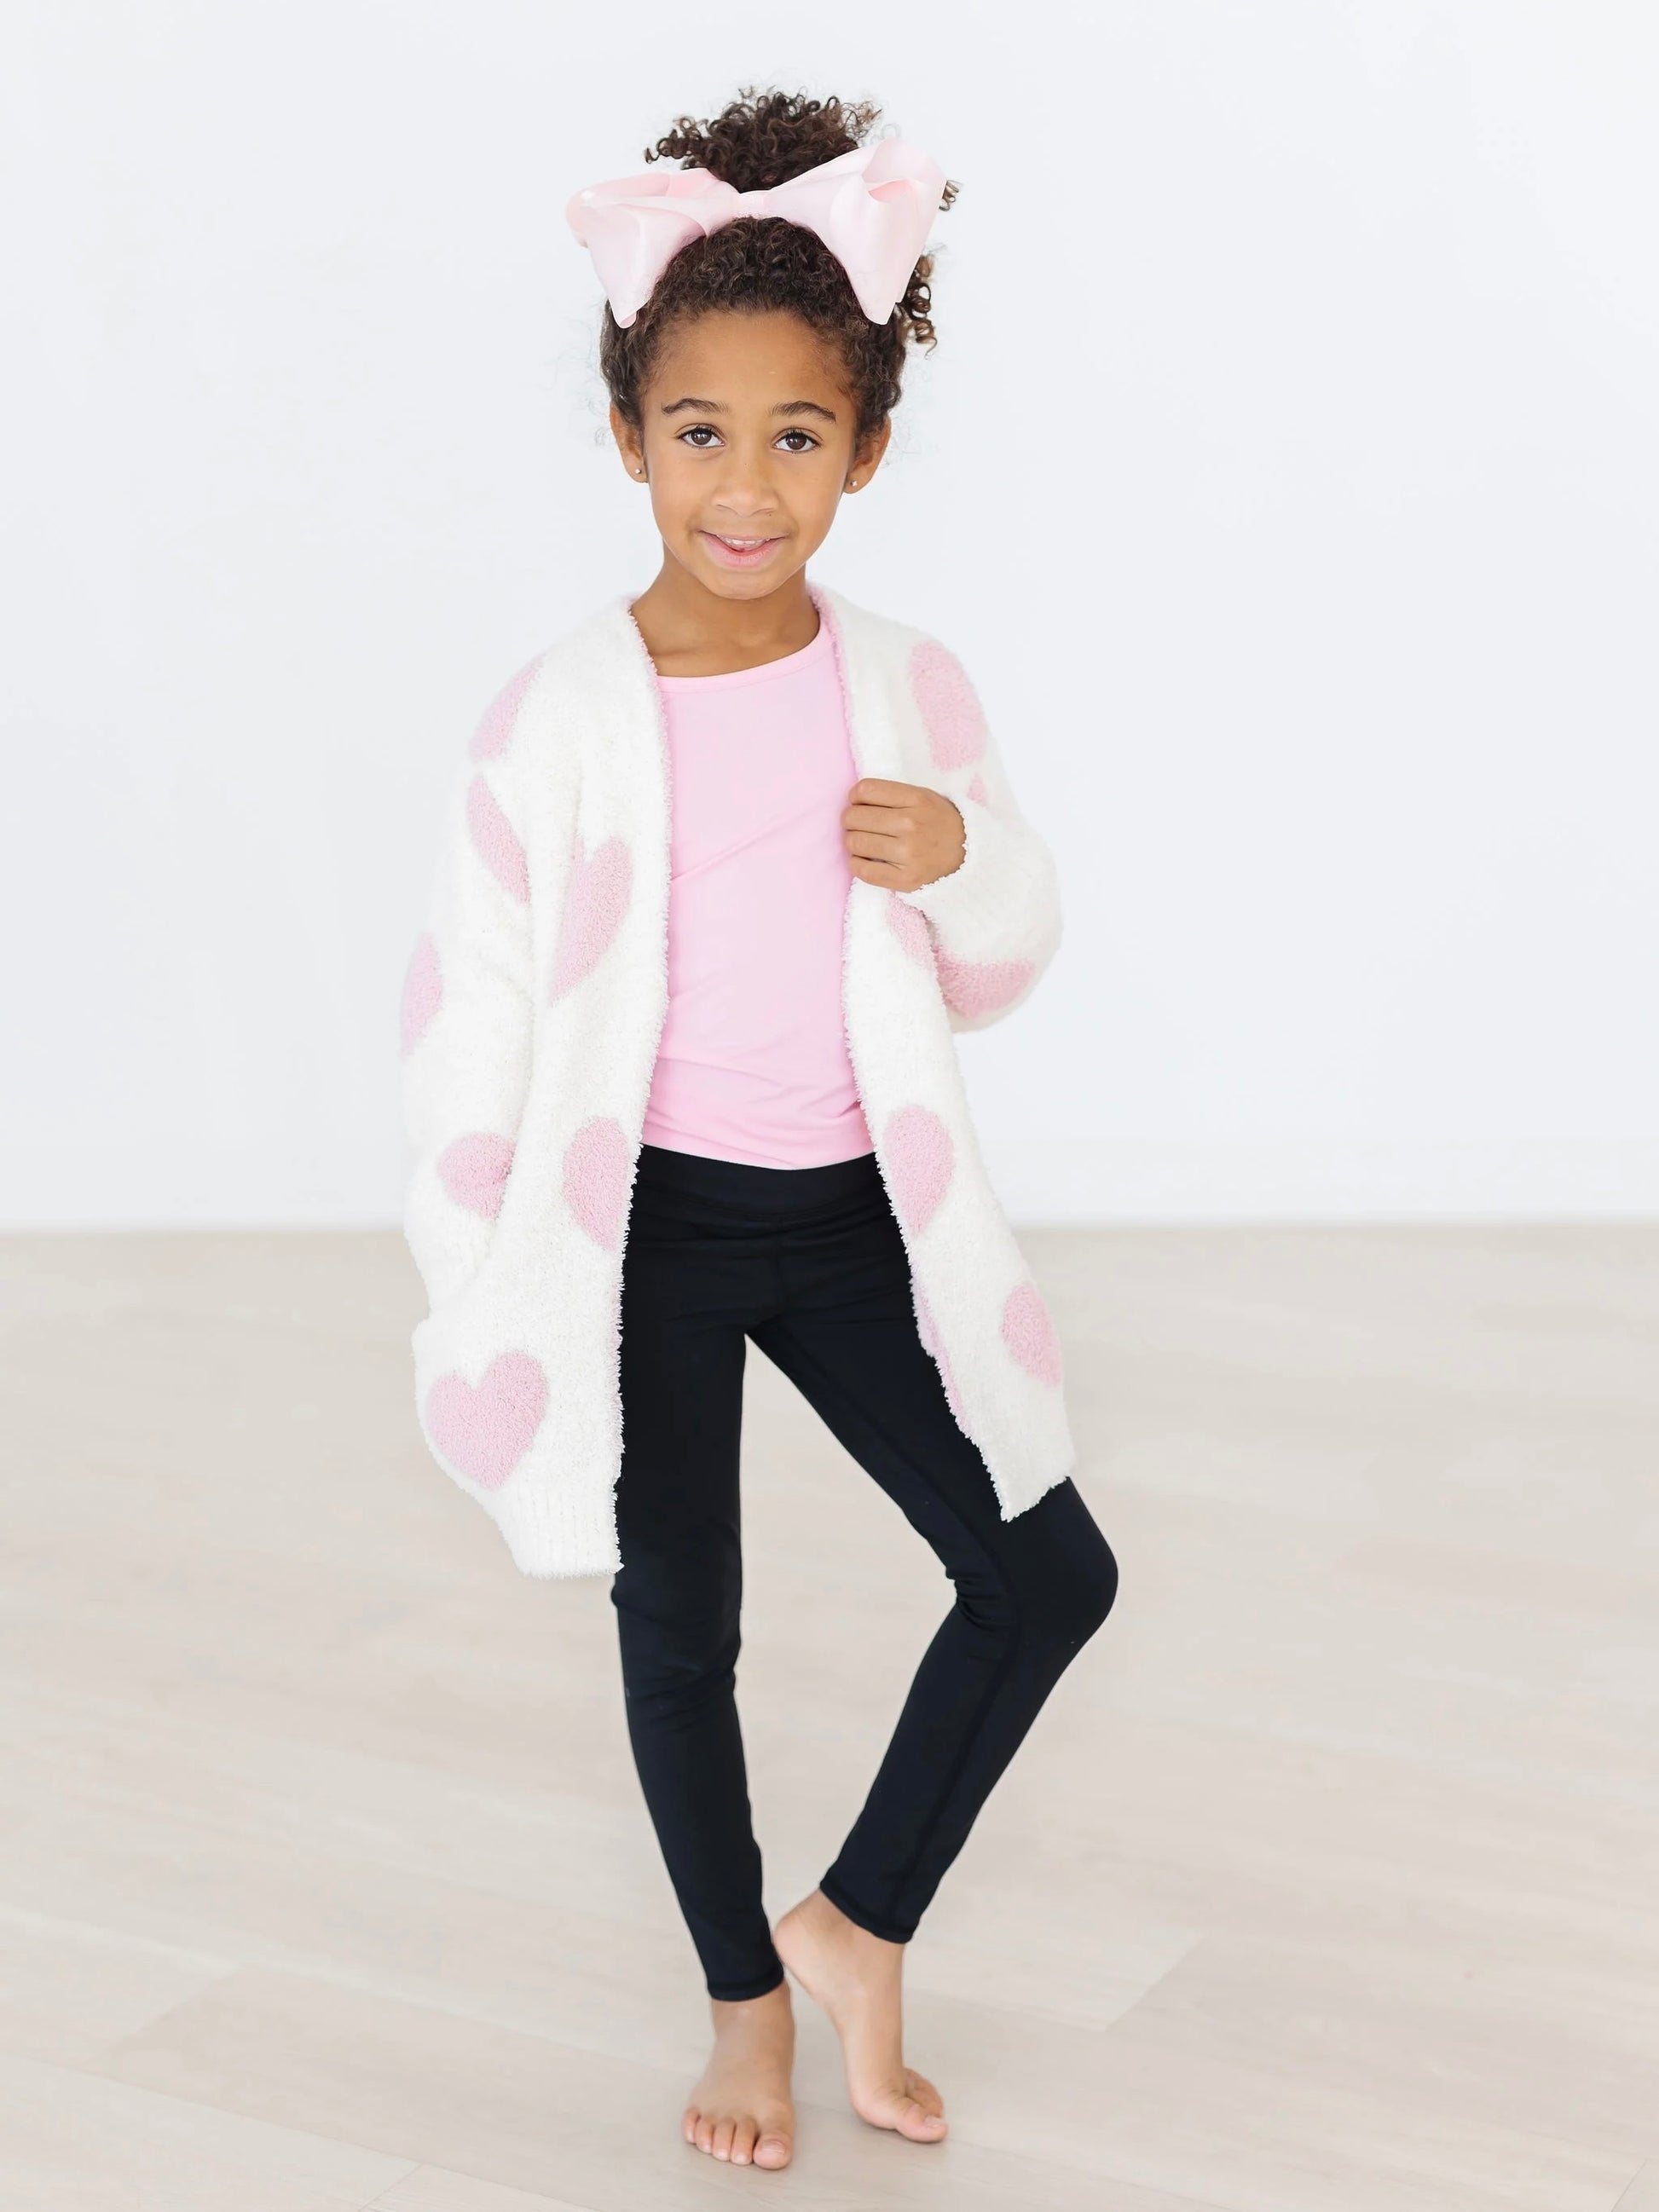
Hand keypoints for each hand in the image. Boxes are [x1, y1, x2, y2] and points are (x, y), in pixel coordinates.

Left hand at [842, 778, 965, 892]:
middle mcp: (911, 825)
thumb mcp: (923, 796)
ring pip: (855, 843)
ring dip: (853, 842)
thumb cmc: (939, 823)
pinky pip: (862, 871)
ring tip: (864, 843)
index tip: (859, 804)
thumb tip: (853, 802)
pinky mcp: (905, 879)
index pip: (864, 790)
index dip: (855, 797)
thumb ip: (892, 795)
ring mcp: (908, 853)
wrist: (970, 854)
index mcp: (916, 799)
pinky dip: (856, 864)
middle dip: (851, 821)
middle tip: (860, 826)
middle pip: (854, 817)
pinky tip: (863, 860)